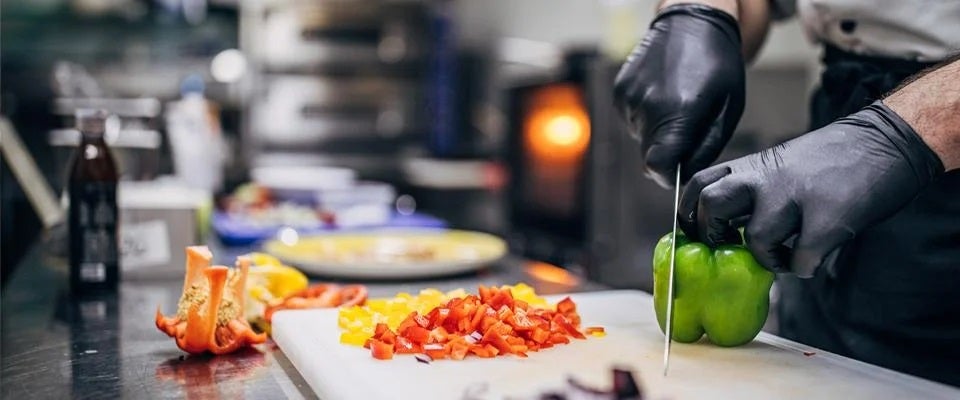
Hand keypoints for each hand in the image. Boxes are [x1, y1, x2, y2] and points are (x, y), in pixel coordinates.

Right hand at [614, 3, 744, 187]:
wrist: (692, 21)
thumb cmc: (718, 63)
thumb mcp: (729, 108)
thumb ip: (707, 146)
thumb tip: (686, 174)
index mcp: (680, 112)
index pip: (659, 166)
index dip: (669, 176)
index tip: (679, 172)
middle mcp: (649, 107)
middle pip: (649, 155)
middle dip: (668, 152)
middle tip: (687, 129)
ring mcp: (630, 98)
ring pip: (641, 138)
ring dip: (657, 131)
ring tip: (676, 103)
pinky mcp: (620, 91)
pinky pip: (632, 120)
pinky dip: (646, 116)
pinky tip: (662, 94)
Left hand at [679, 102, 943, 276]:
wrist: (886, 141)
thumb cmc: (831, 159)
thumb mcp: (779, 164)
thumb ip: (752, 190)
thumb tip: (727, 231)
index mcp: (752, 165)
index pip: (698, 183)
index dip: (689, 212)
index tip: (698, 231)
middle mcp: (766, 178)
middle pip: (710, 204)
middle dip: (712, 233)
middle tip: (729, 245)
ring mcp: (796, 197)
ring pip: (755, 238)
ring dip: (766, 258)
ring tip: (782, 255)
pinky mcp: (828, 218)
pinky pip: (801, 259)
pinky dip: (803, 267)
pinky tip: (813, 258)